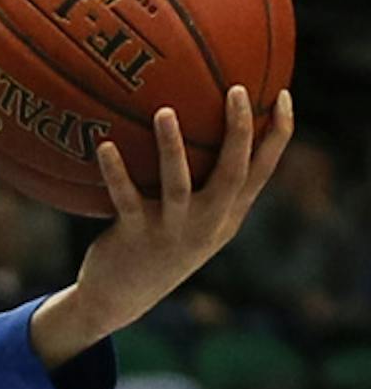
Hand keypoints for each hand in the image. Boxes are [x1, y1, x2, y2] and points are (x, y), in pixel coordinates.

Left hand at [34, 90, 293, 361]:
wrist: (120, 297)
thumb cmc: (159, 244)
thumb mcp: (194, 217)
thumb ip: (208, 180)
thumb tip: (205, 117)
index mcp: (227, 215)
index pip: (262, 172)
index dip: (278, 135)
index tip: (282, 95)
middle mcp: (206, 223)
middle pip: (232, 174)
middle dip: (238, 132)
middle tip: (237, 90)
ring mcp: (171, 232)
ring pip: (177, 186)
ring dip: (172, 148)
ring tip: (164, 111)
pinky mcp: (135, 237)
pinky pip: (126, 199)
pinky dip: (115, 172)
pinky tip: (105, 145)